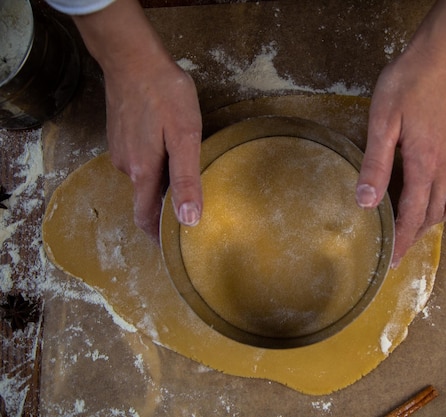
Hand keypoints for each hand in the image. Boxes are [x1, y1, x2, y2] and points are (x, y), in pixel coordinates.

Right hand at [73, 0, 202, 240]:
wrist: (133, 58)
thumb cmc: (164, 95)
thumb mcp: (185, 137)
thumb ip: (186, 179)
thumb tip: (188, 220)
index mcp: (142, 172)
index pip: (145, 217)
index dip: (157, 236)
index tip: (170, 248)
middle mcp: (126, 165)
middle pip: (145, 198)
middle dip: (164, 209)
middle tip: (190, 210)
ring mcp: (120, 148)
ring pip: (142, 177)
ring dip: (161, 181)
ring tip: (186, 175)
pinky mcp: (120, 134)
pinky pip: (138, 158)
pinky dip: (153, 162)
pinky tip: (169, 149)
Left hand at [356, 0, 445, 266]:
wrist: (444, 57)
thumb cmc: (408, 85)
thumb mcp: (382, 122)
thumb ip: (375, 165)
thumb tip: (365, 203)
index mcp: (424, 166)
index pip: (412, 216)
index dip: (401, 242)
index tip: (392, 263)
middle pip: (432, 216)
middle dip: (414, 237)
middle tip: (398, 251)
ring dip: (432, 224)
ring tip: (413, 230)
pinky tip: (437, 201)